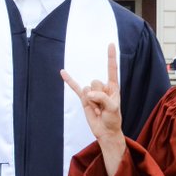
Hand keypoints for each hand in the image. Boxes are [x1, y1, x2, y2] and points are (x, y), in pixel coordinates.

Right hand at [62, 43, 124, 175]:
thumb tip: (87, 93)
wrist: (105, 131)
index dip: (111, 57)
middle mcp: (102, 87)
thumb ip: (102, 98)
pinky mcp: (84, 99)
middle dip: (98, 96)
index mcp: (113, 87)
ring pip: (87, 89)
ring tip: (98, 110)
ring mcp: (92, 92)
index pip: (111, 69)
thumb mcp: (113, 108)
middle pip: (96, 82)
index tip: (111, 44)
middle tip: (103, 107)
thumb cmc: (113, 118)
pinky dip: (69, 80)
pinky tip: (63, 72)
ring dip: (92, 102)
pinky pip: (75, 88)